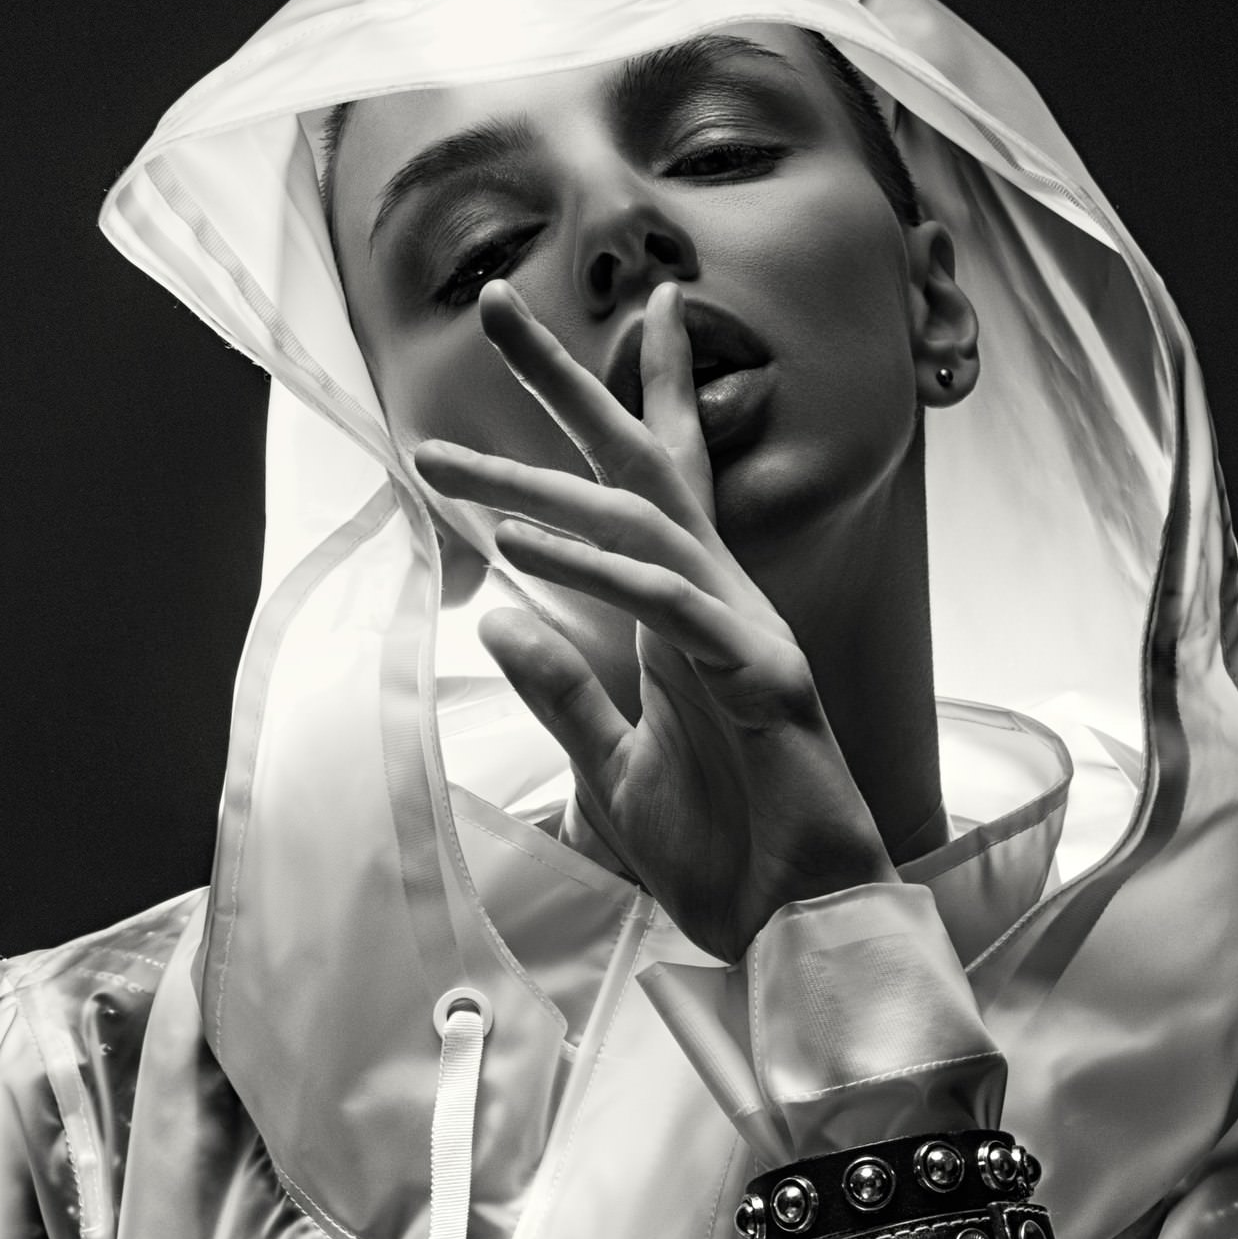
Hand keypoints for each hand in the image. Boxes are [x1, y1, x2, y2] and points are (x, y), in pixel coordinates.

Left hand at [412, 279, 898, 963]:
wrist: (795, 934)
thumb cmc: (725, 858)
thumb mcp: (611, 773)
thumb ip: (562, 693)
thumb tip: (494, 618)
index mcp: (685, 623)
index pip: (639, 496)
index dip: (601, 412)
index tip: (533, 346)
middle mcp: (718, 607)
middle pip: (642, 467)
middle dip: (570, 383)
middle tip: (494, 304)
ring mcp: (746, 636)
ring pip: (641, 522)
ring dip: (536, 483)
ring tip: (441, 461)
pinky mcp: (762, 679)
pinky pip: (666, 604)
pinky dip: (590, 570)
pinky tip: (513, 546)